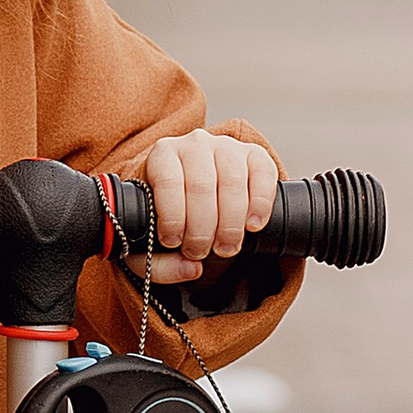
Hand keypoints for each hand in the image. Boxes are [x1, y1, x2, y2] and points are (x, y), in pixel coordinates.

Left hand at [143, 130, 278, 284]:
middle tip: (199, 252)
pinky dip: (260, 204)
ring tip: (225, 248)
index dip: (172, 217)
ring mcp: (226, 146)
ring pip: (232, 182)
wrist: (194, 196)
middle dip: (202, 228)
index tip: (173, 242)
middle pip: (201, 186)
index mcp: (162, 155)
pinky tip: (252, 226)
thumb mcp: (149, 241)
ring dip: (230, 223)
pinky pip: (262, 175)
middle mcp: (194, 144)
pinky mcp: (254, 154)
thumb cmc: (168, 217)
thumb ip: (158, 264)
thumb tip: (191, 269)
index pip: (168, 181)